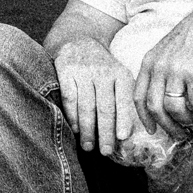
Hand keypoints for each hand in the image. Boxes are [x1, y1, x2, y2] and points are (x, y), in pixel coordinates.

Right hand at [53, 38, 140, 156]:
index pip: (123, 100)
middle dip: (106, 132)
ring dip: (87, 129)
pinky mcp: (64, 71)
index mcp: (120, 74)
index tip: (123, 138)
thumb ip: (123, 99)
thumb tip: (127, 135)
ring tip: (89, 146)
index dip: (124, 119)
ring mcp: (83, 71)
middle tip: (106, 151)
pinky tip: (75, 129)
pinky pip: (69, 98)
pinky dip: (72, 116)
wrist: (78, 41)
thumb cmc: (102, 68)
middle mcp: (103, 71)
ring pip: (86, 106)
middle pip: (105, 107)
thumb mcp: (118, 76)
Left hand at [136, 5, 192, 137]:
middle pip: (155, 108)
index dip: (145, 117)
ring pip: (175, 109)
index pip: (139, 96)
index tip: (153, 130)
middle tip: (181, 135)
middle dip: (168, 126)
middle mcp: (159, 66)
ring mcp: (176, 70)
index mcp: (149, 62)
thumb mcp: (169, 51)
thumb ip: (161, 72)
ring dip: (187, 120)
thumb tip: (163, 105)